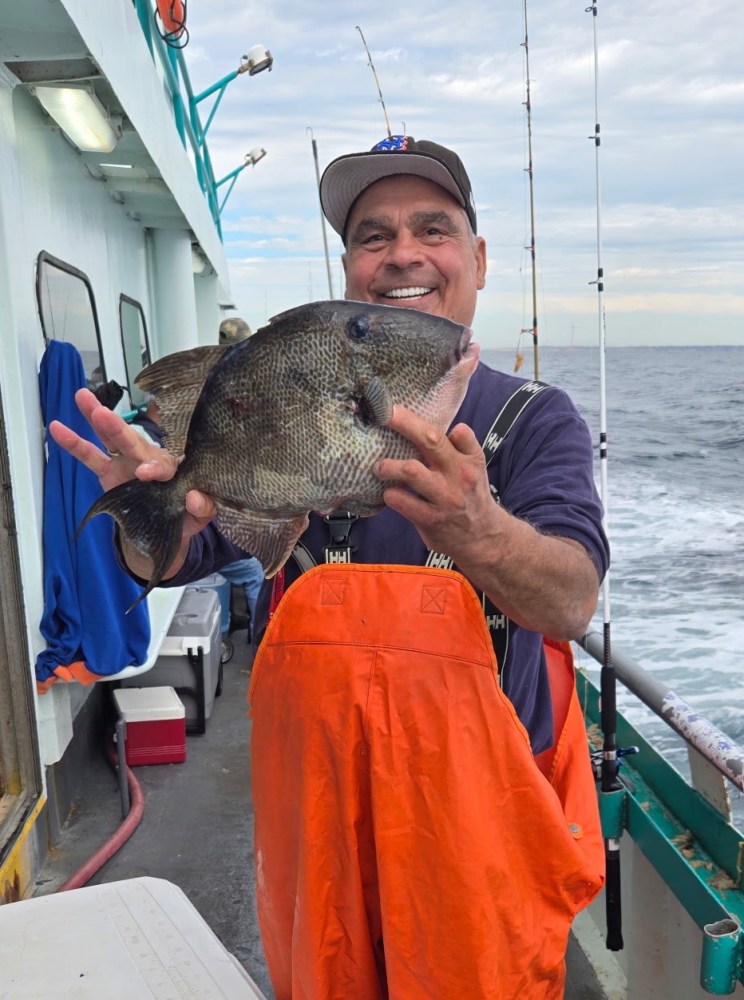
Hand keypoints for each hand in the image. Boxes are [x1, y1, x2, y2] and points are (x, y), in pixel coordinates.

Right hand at [49, 388, 215, 536]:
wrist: (166, 527)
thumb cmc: (186, 515)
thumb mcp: (201, 515)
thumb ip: (203, 507)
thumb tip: (194, 498)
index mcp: (174, 469)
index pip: (165, 464)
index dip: (156, 467)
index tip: (145, 472)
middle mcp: (149, 460)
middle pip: (134, 441)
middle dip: (118, 429)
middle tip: (104, 414)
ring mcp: (127, 464)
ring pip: (111, 439)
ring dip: (97, 420)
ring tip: (83, 398)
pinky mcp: (109, 473)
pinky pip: (91, 457)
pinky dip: (75, 443)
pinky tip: (59, 428)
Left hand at [375, 405, 496, 558]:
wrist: (483, 538)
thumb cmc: (471, 495)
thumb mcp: (475, 467)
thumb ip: (460, 446)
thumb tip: (441, 425)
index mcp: (470, 459)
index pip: (457, 432)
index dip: (433, 419)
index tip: (398, 407)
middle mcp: (460, 475)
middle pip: (430, 440)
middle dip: (403, 423)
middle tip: (383, 415)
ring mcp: (445, 498)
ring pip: (412, 470)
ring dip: (389, 465)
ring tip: (379, 467)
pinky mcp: (432, 520)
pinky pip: (404, 502)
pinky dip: (391, 495)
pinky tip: (389, 493)